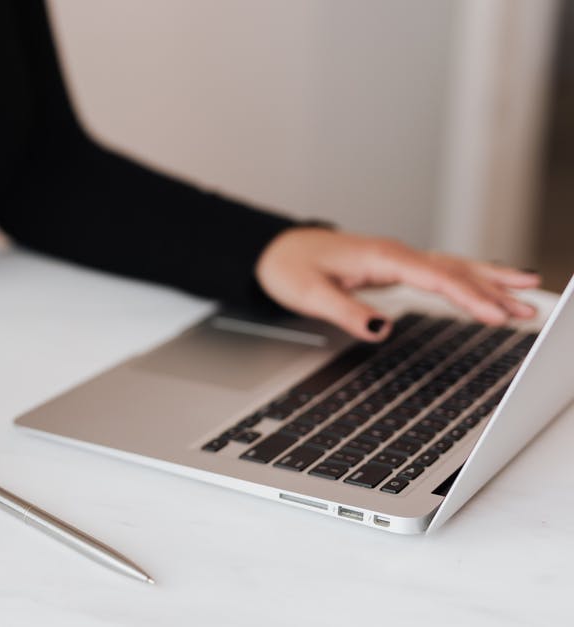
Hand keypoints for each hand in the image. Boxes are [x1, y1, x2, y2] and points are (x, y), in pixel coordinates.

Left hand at [255, 228, 540, 341]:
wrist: (275, 250)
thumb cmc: (289, 267)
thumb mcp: (309, 294)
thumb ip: (346, 311)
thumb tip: (380, 329)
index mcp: (381, 257)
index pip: (435, 277)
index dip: (468, 297)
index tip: (494, 314)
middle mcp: (395, 254)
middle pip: (454, 271)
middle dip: (493, 290)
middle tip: (528, 309)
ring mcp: (397, 259)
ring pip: (453, 268)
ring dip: (490, 282)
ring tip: (527, 295)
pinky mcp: (395, 267)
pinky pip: (441, 271)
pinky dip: (470, 277)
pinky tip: (491, 284)